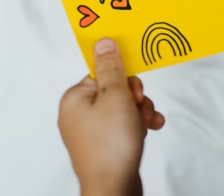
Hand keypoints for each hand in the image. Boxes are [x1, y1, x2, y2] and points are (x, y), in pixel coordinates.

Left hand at [58, 38, 164, 195]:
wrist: (113, 189)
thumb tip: (104, 42)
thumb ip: (111, 67)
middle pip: (115, 89)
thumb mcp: (115, 96)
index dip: (123, 79)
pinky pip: (124, 126)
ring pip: (124, 108)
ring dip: (140, 112)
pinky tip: (149, 130)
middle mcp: (79, 114)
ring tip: (144, 124)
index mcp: (74, 98)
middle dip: (135, 98)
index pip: (102, 72)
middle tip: (137, 109)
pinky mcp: (105, 145)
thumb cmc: (111, 147)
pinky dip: (138, 126)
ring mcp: (92, 132)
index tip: (132, 90)